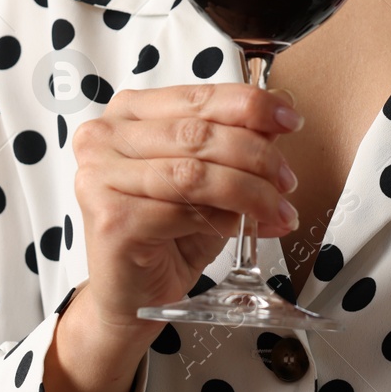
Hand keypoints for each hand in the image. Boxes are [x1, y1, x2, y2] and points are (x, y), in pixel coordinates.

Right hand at [71, 82, 303, 330]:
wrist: (132, 295)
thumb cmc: (167, 233)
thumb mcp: (209, 175)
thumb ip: (236, 138)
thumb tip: (281, 103)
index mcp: (128, 113)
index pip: (198, 96)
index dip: (250, 105)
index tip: (290, 120)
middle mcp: (105, 137)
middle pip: (198, 133)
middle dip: (256, 155)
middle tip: (287, 180)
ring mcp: (100, 178)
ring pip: (194, 173)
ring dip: (249, 192)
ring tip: (279, 209)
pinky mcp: (113, 220)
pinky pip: (185, 212)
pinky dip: (226, 221)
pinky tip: (246, 231)